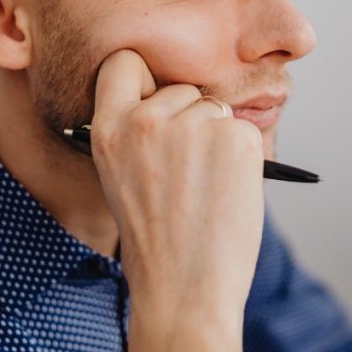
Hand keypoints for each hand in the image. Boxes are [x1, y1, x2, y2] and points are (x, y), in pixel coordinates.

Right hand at [89, 49, 264, 351]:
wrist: (185, 289)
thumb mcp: (121, 177)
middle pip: (181, 88)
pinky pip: (243, 130)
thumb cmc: (156, 241)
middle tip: (187, 172)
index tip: (154, 98)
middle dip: (190, 118)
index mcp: (108, 129)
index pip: (125, 62)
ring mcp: (193, 126)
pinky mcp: (235, 137)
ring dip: (217, 139)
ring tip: (204, 188)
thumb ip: (137, 133)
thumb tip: (173, 98)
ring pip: (215, 109)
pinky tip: (226, 191)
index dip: (144, 79)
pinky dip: (242, 156)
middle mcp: (146, 120)